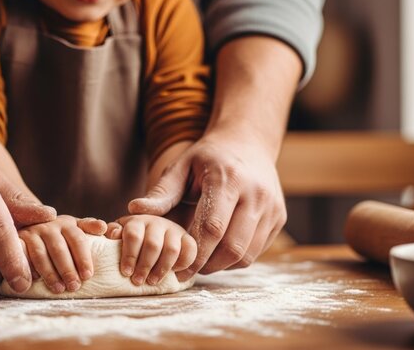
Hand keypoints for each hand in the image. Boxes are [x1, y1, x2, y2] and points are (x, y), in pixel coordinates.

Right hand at [19, 215, 102, 293]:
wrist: (31, 226)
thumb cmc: (61, 235)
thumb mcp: (75, 229)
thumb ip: (89, 228)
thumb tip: (104, 228)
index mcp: (67, 223)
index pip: (78, 239)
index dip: (83, 258)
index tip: (88, 276)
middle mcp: (49, 225)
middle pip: (59, 248)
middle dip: (67, 269)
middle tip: (74, 286)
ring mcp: (31, 232)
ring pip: (40, 254)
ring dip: (50, 273)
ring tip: (58, 289)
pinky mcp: (17, 241)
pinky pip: (22, 255)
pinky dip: (28, 268)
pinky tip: (34, 281)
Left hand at [106, 214, 195, 285]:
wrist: (151, 234)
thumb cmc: (131, 239)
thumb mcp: (119, 234)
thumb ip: (113, 233)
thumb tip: (113, 234)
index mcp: (138, 221)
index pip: (134, 236)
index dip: (129, 255)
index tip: (126, 272)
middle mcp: (157, 223)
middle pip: (153, 245)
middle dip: (145, 266)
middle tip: (138, 281)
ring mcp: (174, 230)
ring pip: (172, 249)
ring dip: (162, 268)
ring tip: (153, 281)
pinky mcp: (187, 238)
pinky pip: (191, 250)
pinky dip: (184, 265)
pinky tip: (175, 276)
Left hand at [129, 132, 286, 280]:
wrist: (248, 142)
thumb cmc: (208, 157)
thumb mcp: (182, 166)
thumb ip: (161, 192)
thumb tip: (133, 210)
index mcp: (228, 179)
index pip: (213, 227)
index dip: (194, 253)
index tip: (177, 268)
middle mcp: (255, 193)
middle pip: (233, 246)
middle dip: (207, 265)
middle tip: (187, 271)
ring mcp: (271, 206)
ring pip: (247, 254)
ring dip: (221, 266)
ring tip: (201, 263)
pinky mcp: (279, 217)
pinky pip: (257, 251)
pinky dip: (236, 259)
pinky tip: (218, 252)